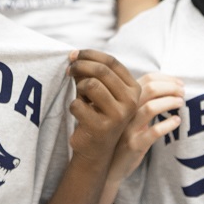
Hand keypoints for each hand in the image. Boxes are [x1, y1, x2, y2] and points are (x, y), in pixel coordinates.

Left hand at [66, 50, 140, 164]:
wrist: (96, 148)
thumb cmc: (97, 113)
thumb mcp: (101, 90)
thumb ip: (92, 72)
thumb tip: (75, 56)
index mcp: (134, 89)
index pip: (112, 62)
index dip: (90, 54)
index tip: (74, 55)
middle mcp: (131, 102)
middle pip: (101, 71)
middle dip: (80, 66)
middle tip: (68, 70)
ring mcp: (118, 116)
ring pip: (91, 85)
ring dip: (78, 87)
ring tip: (79, 96)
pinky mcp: (102, 128)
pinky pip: (78, 105)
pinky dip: (73, 106)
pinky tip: (79, 114)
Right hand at [108, 73, 184, 182]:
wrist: (109, 166)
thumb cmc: (123, 138)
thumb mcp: (130, 116)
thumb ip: (143, 102)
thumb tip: (170, 88)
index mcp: (124, 100)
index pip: (146, 79)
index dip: (166, 78)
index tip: (179, 83)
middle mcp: (124, 110)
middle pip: (149, 89)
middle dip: (171, 87)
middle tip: (182, 92)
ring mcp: (128, 128)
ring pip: (150, 108)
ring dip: (170, 102)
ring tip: (181, 103)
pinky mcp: (134, 145)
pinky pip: (153, 132)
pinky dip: (168, 124)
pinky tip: (176, 121)